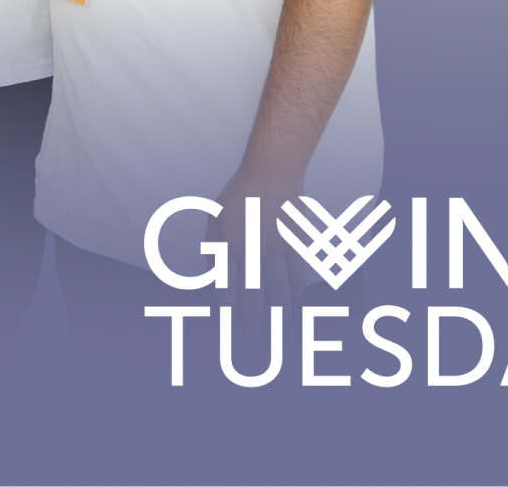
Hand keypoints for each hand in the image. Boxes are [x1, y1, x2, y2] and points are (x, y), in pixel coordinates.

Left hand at [204, 161, 310, 306]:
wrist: (271, 174)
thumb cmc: (240, 194)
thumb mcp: (213, 217)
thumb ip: (212, 247)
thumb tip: (211, 274)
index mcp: (228, 244)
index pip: (225, 284)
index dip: (227, 304)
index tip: (230, 317)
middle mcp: (250, 251)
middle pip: (251, 292)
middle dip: (253, 316)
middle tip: (255, 334)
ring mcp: (274, 249)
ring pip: (277, 288)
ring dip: (280, 308)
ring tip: (282, 320)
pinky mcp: (295, 244)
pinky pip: (297, 273)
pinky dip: (296, 287)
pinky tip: (295, 295)